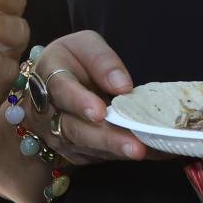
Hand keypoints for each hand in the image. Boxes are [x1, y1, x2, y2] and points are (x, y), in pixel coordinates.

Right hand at [18, 31, 149, 165]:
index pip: (61, 90)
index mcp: (48, 77)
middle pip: (75, 129)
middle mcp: (48, 112)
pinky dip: (126, 155)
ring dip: (118, 152)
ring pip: (88, 148)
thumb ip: (102, 60)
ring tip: (148, 151)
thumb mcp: (85, 45)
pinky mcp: (74, 151)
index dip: (80, 102)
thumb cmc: (72, 60)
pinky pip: (100, 156)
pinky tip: (154, 153)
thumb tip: (122, 86)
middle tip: (136, 147)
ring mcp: (59, 136)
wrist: (53, 83)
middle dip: (107, 139)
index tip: (101, 112)